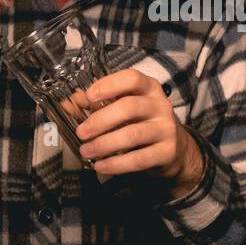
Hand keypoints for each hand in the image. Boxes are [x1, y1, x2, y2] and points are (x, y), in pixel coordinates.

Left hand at [74, 69, 203, 199]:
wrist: (174, 149)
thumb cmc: (143, 123)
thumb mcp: (126, 108)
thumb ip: (99, 103)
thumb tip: (70, 102)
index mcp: (149, 88)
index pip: (132, 79)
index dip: (109, 85)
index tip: (89, 96)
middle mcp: (160, 105)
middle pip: (129, 107)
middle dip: (100, 120)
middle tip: (82, 132)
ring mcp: (166, 128)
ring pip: (132, 135)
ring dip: (104, 144)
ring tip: (87, 151)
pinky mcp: (167, 151)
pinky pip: (139, 158)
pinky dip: (116, 164)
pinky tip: (101, 165)